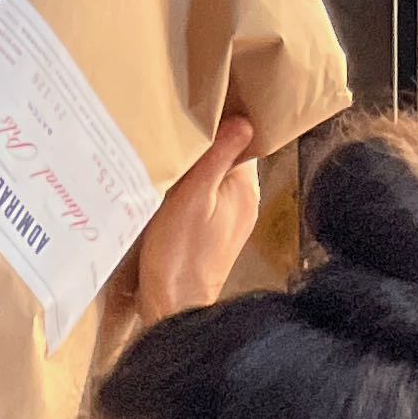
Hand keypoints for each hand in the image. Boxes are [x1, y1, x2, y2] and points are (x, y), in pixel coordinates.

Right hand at [130, 110, 259, 327]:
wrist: (172, 308)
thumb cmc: (178, 254)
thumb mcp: (194, 196)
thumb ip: (218, 157)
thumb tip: (244, 121)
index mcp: (246, 190)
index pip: (242, 142)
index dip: (222, 124)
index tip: (199, 109)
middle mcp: (245, 204)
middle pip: (228, 160)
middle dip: (205, 146)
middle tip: (178, 129)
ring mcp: (231, 222)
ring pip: (215, 180)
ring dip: (195, 170)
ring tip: (171, 158)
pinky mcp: (213, 236)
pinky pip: (206, 200)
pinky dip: (191, 192)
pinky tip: (171, 191)